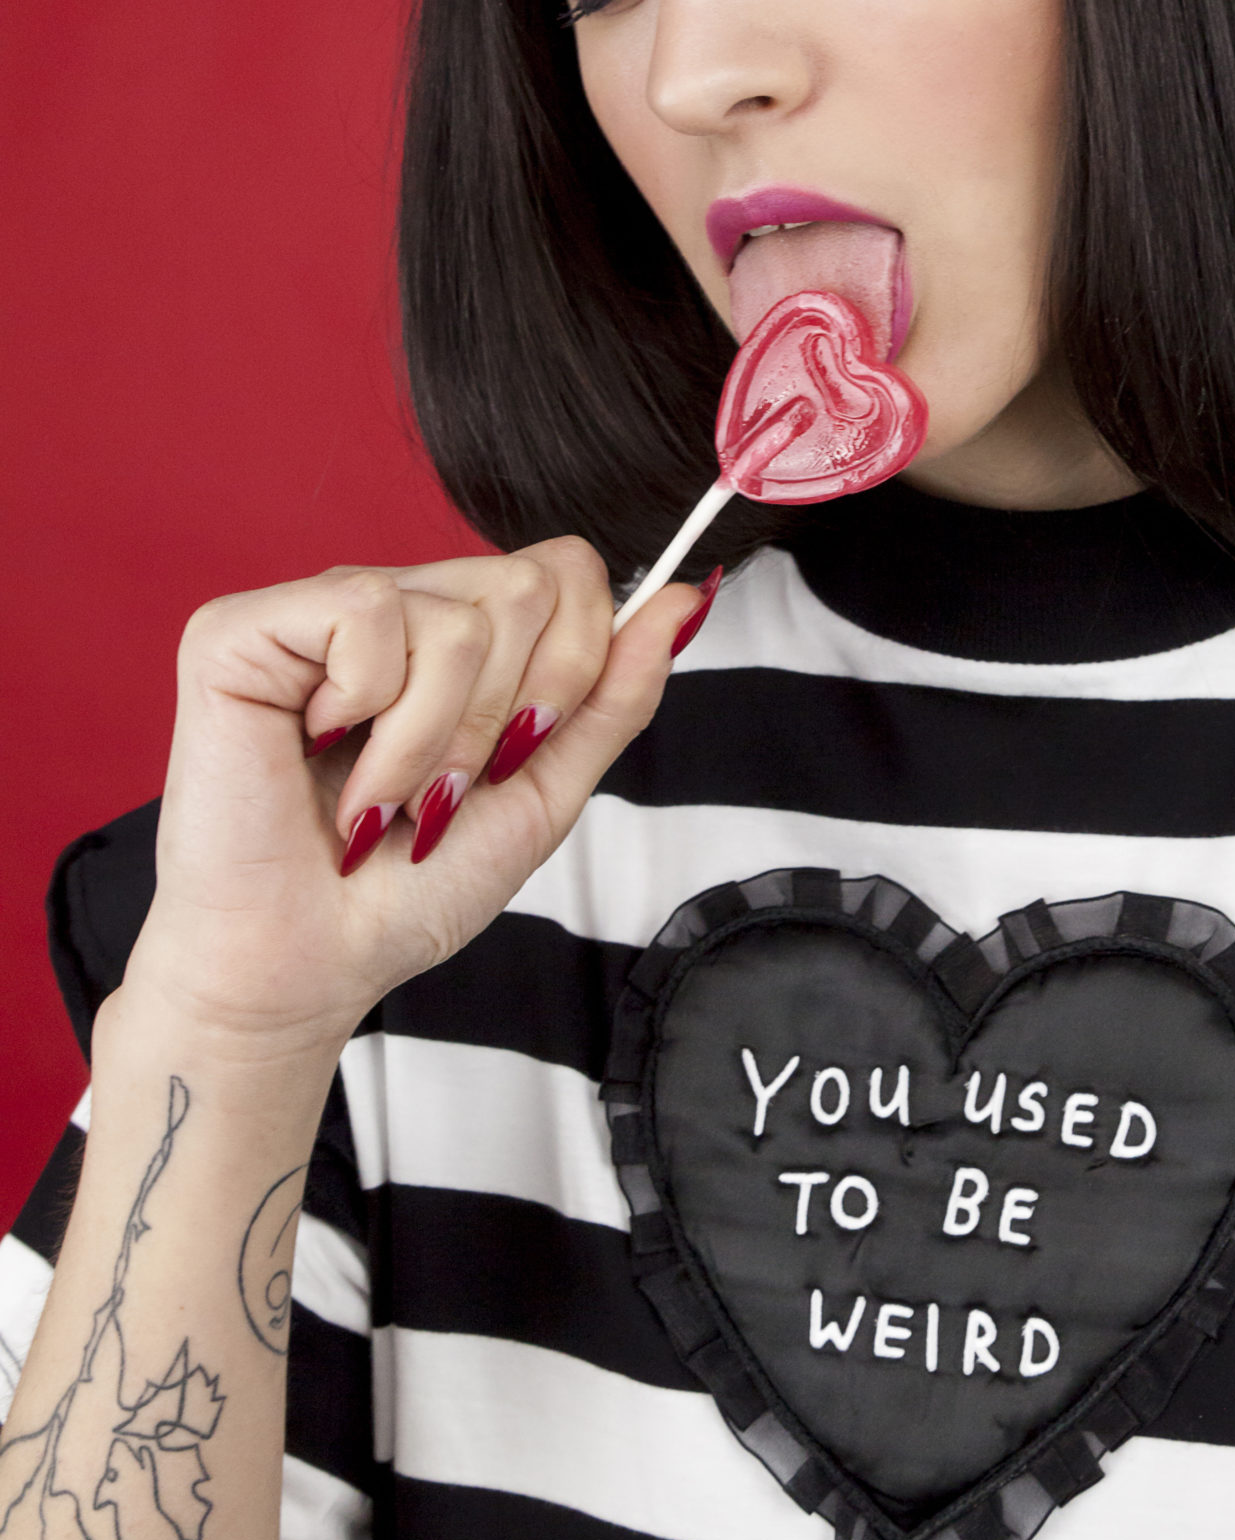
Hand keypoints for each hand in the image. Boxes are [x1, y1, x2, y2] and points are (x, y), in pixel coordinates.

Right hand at [121, 538, 702, 1056]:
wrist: (312, 968)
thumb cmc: (410, 891)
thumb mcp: (547, 790)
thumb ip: (616, 693)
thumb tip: (689, 596)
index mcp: (459, 632)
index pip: (568, 571)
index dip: (570, 668)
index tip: (518, 755)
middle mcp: (395, 603)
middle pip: (527, 584)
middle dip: (505, 717)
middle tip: (443, 788)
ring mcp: (317, 609)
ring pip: (455, 615)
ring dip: (432, 740)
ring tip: (382, 796)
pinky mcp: (241, 629)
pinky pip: (367, 612)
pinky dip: (367, 712)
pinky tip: (321, 753)